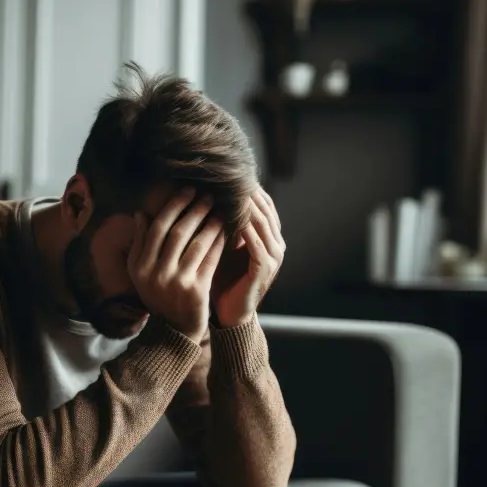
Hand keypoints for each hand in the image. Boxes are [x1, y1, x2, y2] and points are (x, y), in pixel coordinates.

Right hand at [128, 188, 225, 343]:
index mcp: (139, 266)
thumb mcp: (142, 272)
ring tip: (219, 209)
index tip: (188, 190)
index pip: (157, 228)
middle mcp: (155, 274)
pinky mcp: (196, 291)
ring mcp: (176, 283)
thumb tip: (141, 213)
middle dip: (194, 210)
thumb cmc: (159, 294)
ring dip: (209, 223)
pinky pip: (210, 259)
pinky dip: (218, 242)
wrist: (174, 330)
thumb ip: (141, 243)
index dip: (174, 206)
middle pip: (177, 233)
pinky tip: (225, 230)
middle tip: (208, 195)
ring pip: (196, 244)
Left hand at [211, 187, 284, 327]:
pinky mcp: (264, 270)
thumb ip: (225, 223)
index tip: (229, 173)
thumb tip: (210, 194)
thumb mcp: (224, 245)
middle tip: (229, 176)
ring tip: (229, 191)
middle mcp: (277, 245)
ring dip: (246, 207)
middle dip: (248, 193)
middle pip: (265, 210)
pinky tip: (229, 218)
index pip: (264, 204)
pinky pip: (256, 244)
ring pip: (262, 224)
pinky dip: (245, 230)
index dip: (249, 188)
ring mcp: (274, 258)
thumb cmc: (223, 277)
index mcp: (270, 237)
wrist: (229, 313)